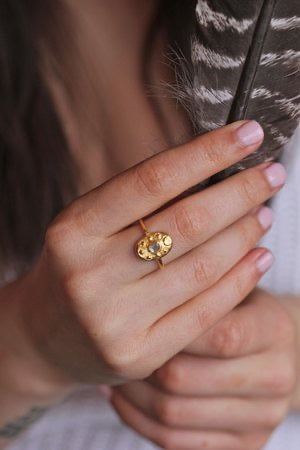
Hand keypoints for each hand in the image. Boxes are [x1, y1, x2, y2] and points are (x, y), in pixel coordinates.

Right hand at [18, 121, 283, 390]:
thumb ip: (141, 204)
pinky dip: (240, 281)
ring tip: (263, 214)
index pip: (152, 179)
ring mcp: (112, 320)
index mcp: (74, 229)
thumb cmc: (78, 267)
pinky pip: (204, 312)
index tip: (249, 134)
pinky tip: (259, 257)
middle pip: (185, 223)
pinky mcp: (137, 354)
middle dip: (240, 193)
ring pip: (201, 267)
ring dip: (244, 235)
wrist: (46, 336)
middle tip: (272, 175)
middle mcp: (89, 274)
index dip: (207, 153)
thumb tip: (215, 171)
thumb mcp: (91, 226)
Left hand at [111, 289, 296, 449]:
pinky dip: (137, 419)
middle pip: (185, 379)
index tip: (134, 310)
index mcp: (274, 331)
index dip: (170, 324)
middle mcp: (275, 379)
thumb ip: (203, 279)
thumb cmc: (239, 311)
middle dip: (139, 361)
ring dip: (130, 393)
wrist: (272, 352)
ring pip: (172, 415)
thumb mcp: (230, 287)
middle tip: (108, 341)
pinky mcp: (240, 446)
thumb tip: (153, 253)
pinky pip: (173, 441)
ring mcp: (260, 418)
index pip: (217, 334)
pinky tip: (119, 395)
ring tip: (106, 367)